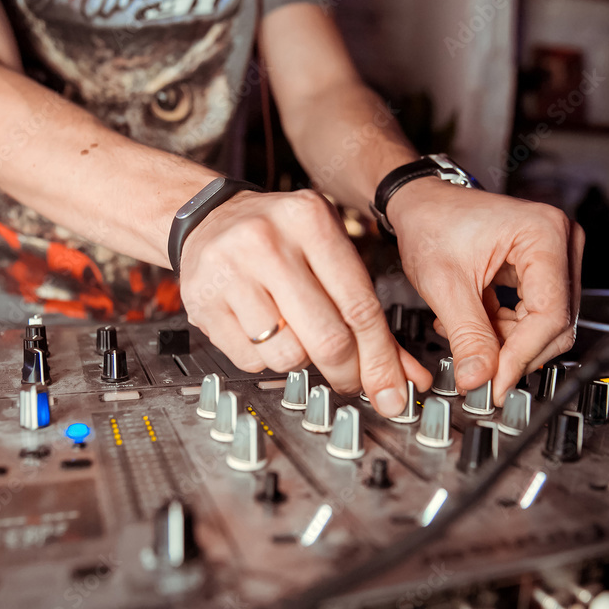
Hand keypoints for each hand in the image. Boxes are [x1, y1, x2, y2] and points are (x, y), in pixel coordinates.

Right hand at [178, 189, 430, 416]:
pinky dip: (264, 358)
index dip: (380, 358)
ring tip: (293, 335)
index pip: (359, 306)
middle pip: (327, 338)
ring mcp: (229, 270)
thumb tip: (405, 375)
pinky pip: (250, 359)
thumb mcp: (330, 254)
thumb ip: (368, 314)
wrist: (210, 218)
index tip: (391, 390)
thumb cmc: (280, 239)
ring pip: (288, 355)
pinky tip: (261, 332)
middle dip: (346, 372)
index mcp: (309, 219)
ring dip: (299, 360)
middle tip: (349, 379)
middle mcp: (266, 240)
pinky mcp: (202, 301)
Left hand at [388, 178, 584, 404]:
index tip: (495, 383)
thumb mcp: (444, 284)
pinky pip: (533, 316)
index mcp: (544, 233)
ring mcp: (554, 256)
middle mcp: (560, 242)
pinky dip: (503, 330)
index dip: (522, 355)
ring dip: (505, 341)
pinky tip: (471, 324)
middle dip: (514, 351)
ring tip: (463, 335)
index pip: (549, 314)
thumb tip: (480, 378)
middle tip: (479, 372)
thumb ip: (467, 336)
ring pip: (544, 324)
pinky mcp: (541, 270)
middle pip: (554, 322)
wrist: (419, 205)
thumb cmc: (431, 223)